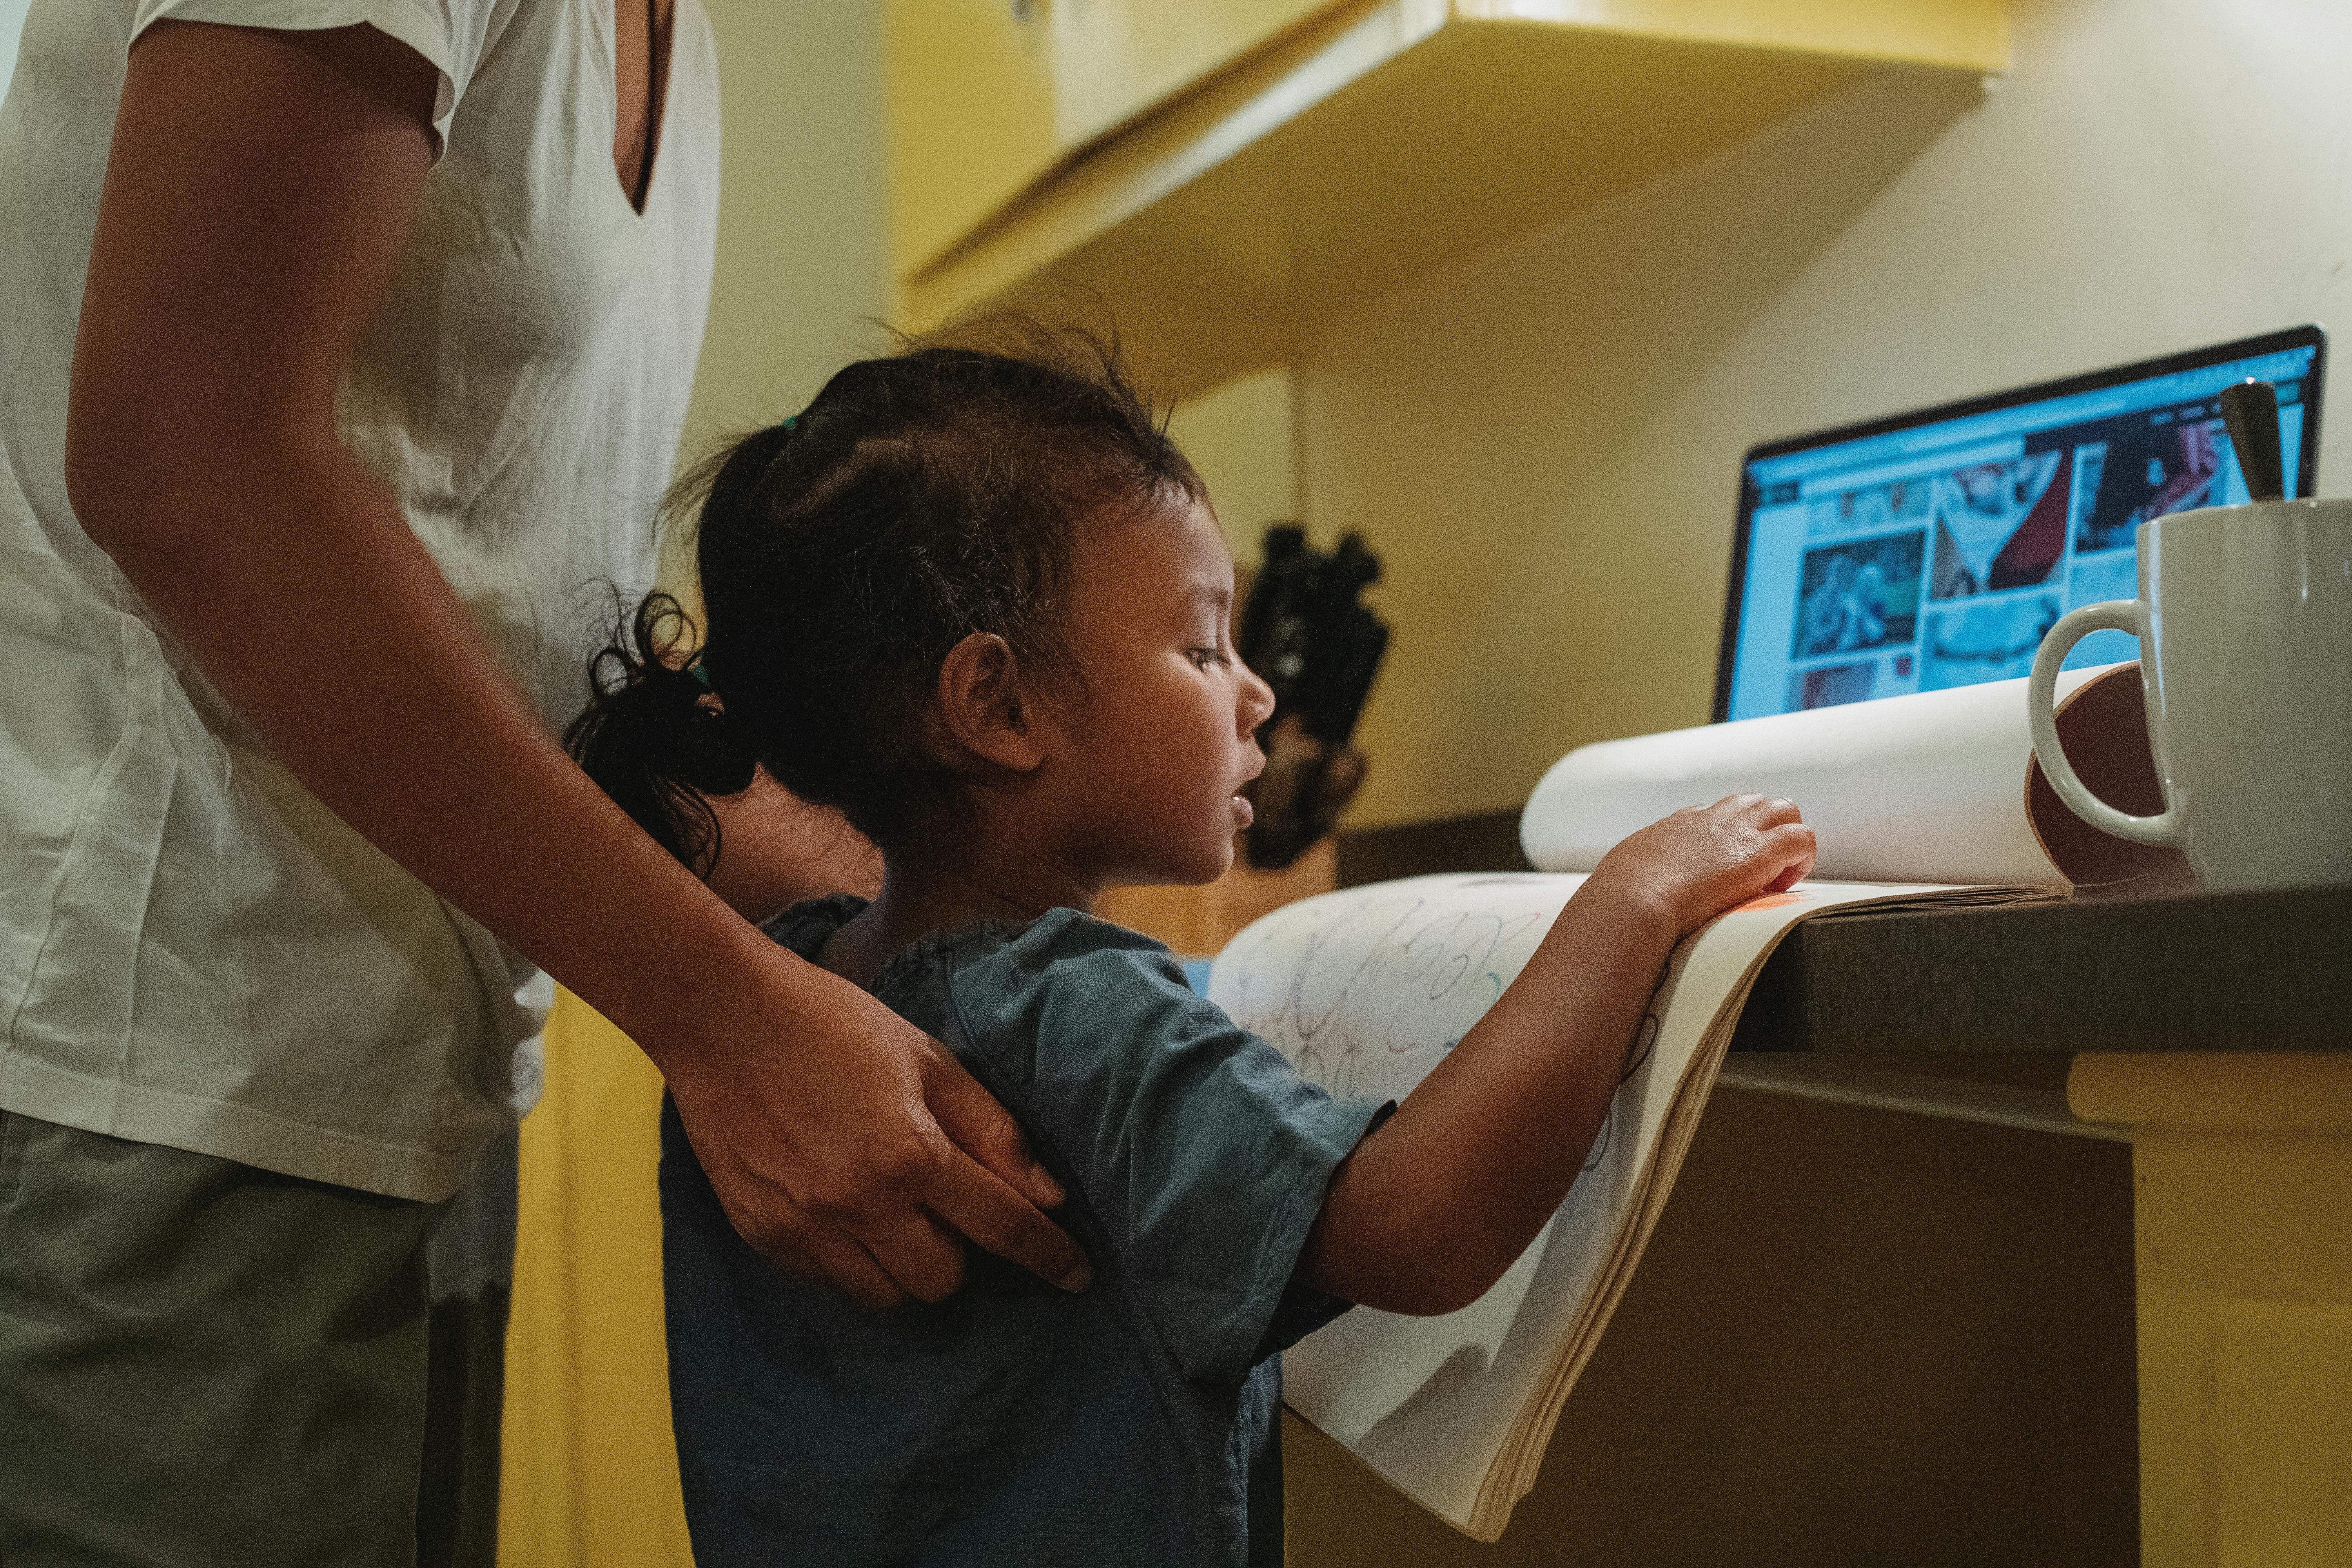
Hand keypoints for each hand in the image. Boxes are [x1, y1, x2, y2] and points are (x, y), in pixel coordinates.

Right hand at [659, 945, 1092, 1308]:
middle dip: (961, 1254)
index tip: (1077, 1276)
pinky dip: (853, 1260)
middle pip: (941, 1280)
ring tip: (896, 1215)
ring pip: (885, 1294)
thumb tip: (1048, 1196)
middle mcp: (860, 1204)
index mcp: (911, 1154)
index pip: (1001, 1227)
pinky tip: (847, 1210)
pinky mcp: (764, 1236)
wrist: (724, 1018)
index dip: (1047, 1256)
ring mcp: (806, 1227)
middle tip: (949, 1211)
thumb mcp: (928, 1060)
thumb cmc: (835, 1026)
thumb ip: (992, 1131)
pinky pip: (830, 1281)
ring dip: (906, 1266)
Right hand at [1588, 793, 1815, 941]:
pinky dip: (1802, 859)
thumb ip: (1635, 872)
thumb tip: (1623, 887)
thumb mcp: (1623, 873)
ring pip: (1785, 809)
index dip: (1728, 841)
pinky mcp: (1761, 852)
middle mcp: (1711, 819)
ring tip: (1775, 877)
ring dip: (1786, 839)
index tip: (1722, 873)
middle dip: (1765, 830)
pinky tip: (1783, 884)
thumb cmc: (1619, 898)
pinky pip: (1802, 838)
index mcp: (1678, 825)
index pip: (1716, 815)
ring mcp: (1737, 832)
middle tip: (1757, 872)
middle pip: (1755, 802)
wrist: (1630, 903)